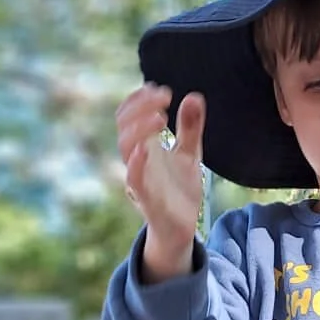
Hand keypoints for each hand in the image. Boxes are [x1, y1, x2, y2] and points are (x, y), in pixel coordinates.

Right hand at [116, 84, 205, 280]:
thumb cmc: (179, 190)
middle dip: (140, 107)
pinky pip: (134, 180)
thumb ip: (190, 128)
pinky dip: (137, 163)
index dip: (139, 99)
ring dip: (140, 128)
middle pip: (124, 126)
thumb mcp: (190, 154)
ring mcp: (140, 178)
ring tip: (160, 117)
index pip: (129, 115)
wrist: (182, 229)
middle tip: (163, 97)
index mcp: (144, 146)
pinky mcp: (146, 199)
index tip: (161, 89)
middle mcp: (137, 159)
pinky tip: (146, 148)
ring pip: (125, 148)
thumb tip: (194, 96)